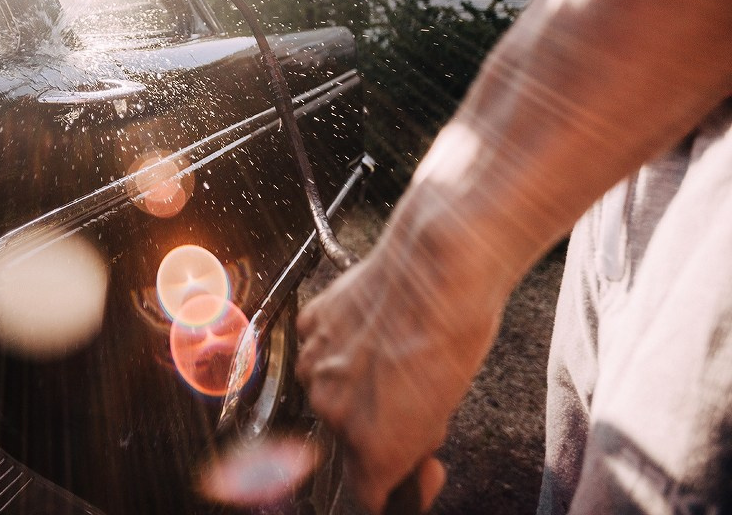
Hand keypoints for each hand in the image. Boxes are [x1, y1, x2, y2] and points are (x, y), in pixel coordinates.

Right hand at [296, 240, 502, 512]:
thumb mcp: (446, 410)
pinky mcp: (309, 325)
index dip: (395, 486)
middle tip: (410, 397)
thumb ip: (414, 443)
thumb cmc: (453, 336)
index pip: (368, 495)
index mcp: (372, 447)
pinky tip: (368, 329)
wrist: (437, 270)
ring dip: (351, 383)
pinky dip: (336, 345)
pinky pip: (317, 349)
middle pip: (346, 437)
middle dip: (373, 425)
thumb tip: (408, 455)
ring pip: (326, 391)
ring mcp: (315, 366)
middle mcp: (332, 413)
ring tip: (391, 354)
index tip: (414, 467)